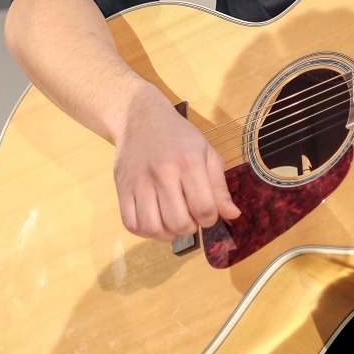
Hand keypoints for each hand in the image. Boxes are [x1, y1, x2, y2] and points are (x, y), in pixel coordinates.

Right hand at [112, 92, 240, 240]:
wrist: (141, 119)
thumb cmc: (179, 137)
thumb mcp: (206, 153)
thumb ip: (219, 186)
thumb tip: (233, 215)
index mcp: (189, 162)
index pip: (204, 208)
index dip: (210, 220)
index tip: (208, 215)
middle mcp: (163, 173)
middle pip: (178, 222)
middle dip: (190, 228)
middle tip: (191, 219)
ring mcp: (139, 182)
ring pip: (153, 227)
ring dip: (168, 234)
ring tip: (173, 224)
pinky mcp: (121, 188)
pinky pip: (131, 224)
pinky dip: (145, 231)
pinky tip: (155, 221)